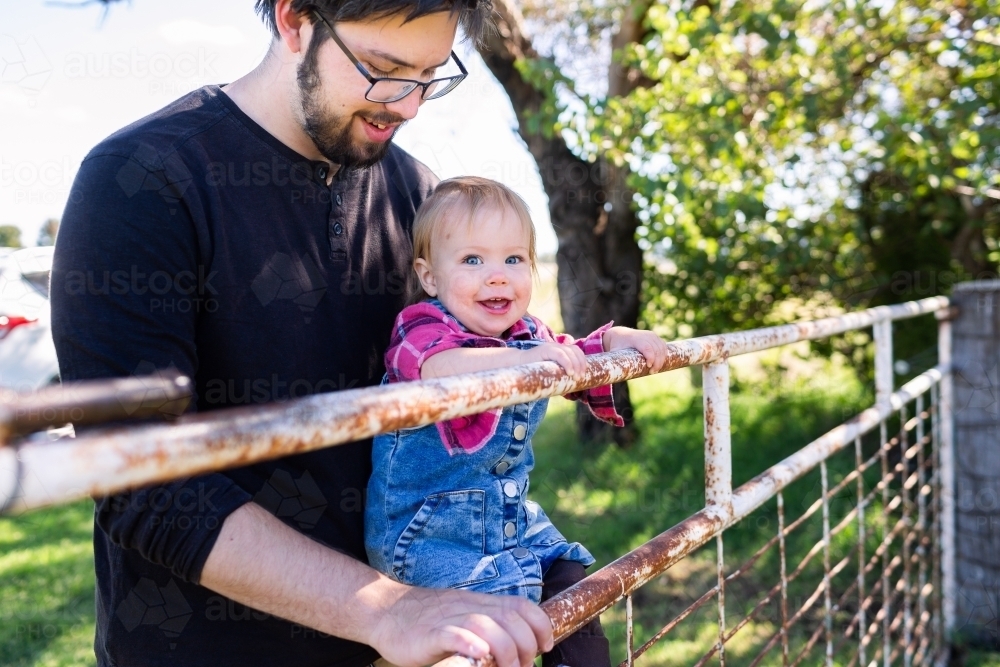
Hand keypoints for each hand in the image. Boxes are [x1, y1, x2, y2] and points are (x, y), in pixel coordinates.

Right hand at [369, 585, 553, 666]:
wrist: (386, 610)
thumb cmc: (427, 620)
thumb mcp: (463, 615)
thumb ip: (487, 626)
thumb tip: (517, 648)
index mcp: (480, 603)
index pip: (520, 605)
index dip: (540, 624)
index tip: (545, 646)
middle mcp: (469, 607)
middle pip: (509, 616)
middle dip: (525, 644)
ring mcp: (449, 618)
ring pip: (486, 625)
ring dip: (504, 649)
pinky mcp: (429, 633)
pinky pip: (453, 634)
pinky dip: (470, 643)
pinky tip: (479, 655)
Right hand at [520, 342, 588, 378]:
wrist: (515, 365)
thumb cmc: (532, 373)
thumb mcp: (549, 373)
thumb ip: (559, 375)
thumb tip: (572, 387)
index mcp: (559, 350)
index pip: (576, 351)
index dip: (582, 361)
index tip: (584, 373)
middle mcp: (556, 346)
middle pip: (575, 351)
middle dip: (581, 364)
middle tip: (580, 377)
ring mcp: (550, 347)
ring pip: (570, 352)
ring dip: (576, 365)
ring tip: (576, 377)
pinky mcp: (544, 349)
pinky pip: (560, 354)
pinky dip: (567, 363)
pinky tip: (570, 372)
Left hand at [602, 326, 669, 372]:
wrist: (620, 334)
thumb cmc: (617, 346)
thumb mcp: (614, 353)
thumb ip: (614, 362)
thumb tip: (611, 375)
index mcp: (634, 338)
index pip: (646, 347)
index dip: (650, 357)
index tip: (648, 366)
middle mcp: (645, 335)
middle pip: (656, 349)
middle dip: (657, 362)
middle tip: (652, 372)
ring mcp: (651, 335)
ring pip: (661, 348)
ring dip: (661, 360)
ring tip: (655, 370)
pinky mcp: (655, 337)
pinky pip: (663, 346)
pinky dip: (663, 355)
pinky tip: (660, 363)